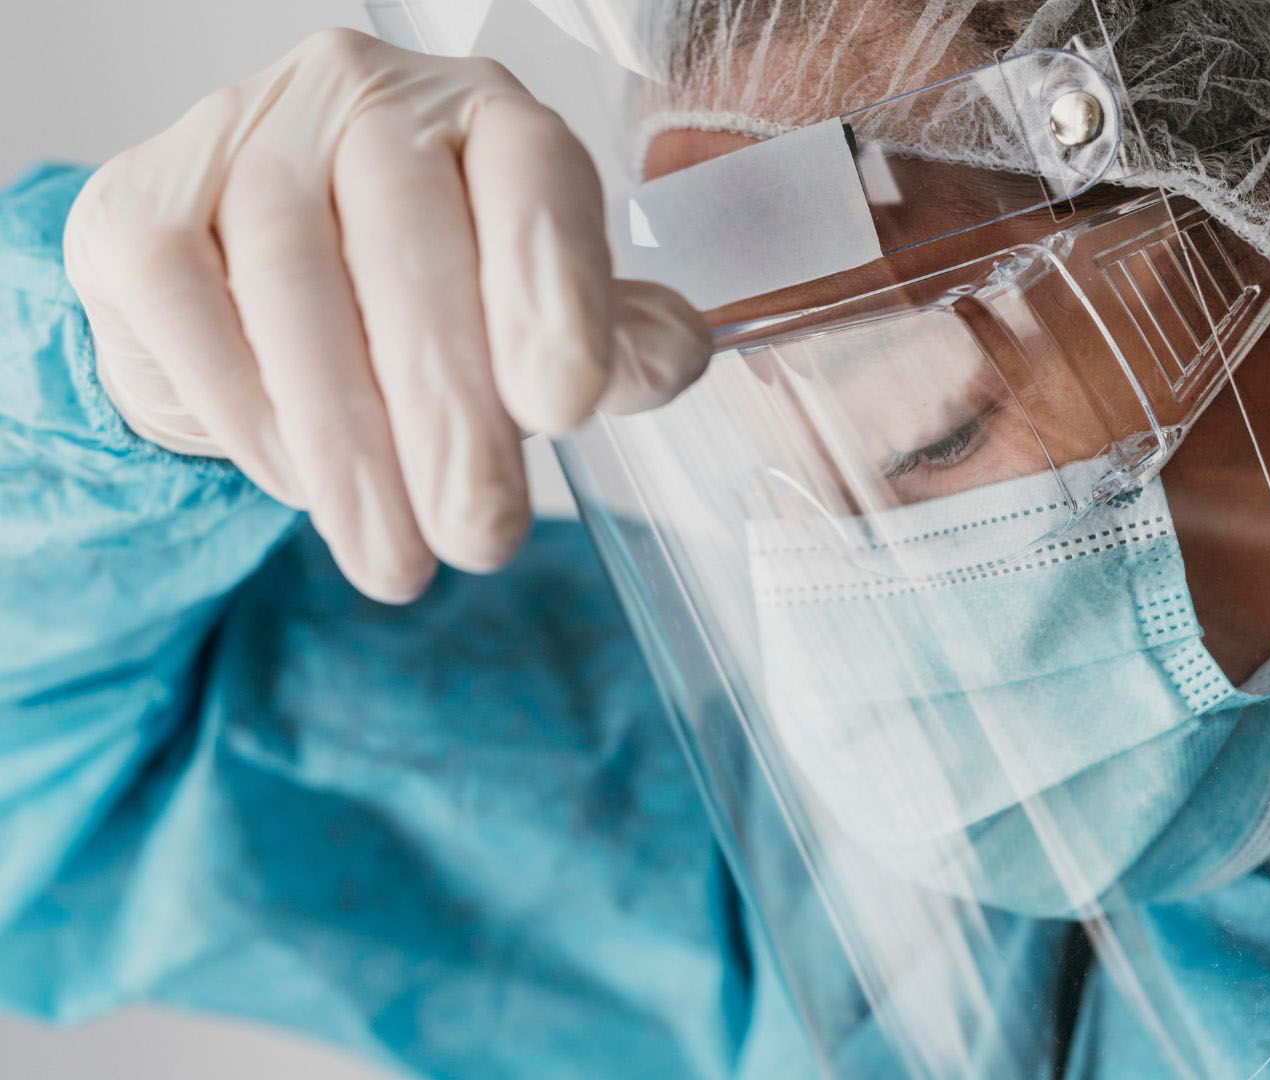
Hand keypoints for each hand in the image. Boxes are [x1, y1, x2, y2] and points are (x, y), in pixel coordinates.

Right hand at [64, 29, 709, 602]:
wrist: (248, 305)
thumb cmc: (418, 305)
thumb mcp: (532, 319)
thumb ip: (610, 337)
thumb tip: (666, 360)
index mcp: (486, 117)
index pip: (532, 177)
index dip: (552, 290)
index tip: (567, 407)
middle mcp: (365, 98)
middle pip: (410, 241)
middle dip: (451, 414)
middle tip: (483, 536)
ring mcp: (240, 138)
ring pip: (296, 286)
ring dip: (353, 448)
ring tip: (399, 559)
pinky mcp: (139, 208)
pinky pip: (193, 313)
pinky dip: (253, 417)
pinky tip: (303, 487)